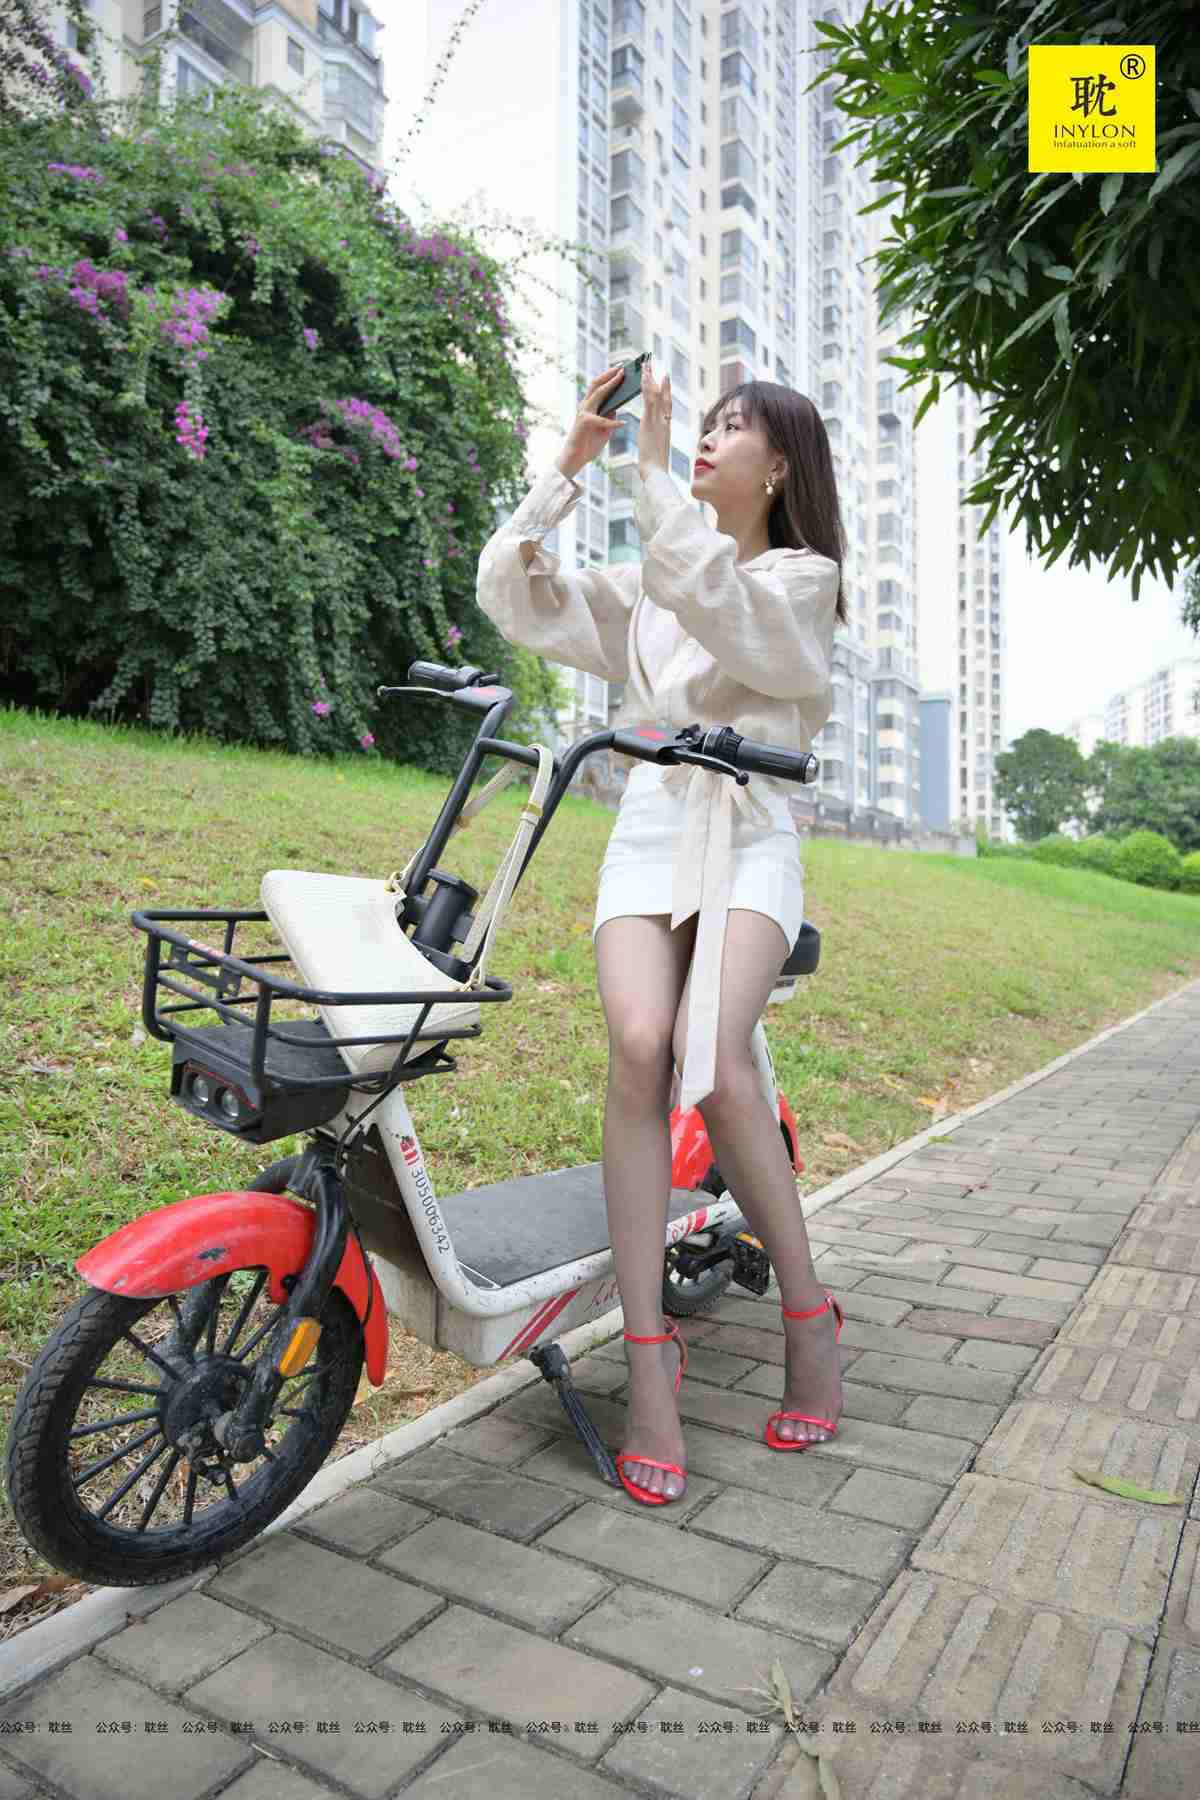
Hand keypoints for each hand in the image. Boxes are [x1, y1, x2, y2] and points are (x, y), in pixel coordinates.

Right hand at [557, 363, 624, 478]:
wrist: (575, 458)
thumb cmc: (588, 444)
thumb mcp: (603, 429)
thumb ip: (609, 418)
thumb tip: (616, 409)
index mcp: (589, 406)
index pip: (599, 386)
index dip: (609, 376)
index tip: (621, 368)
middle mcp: (585, 405)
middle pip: (597, 383)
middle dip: (610, 374)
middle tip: (622, 366)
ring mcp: (583, 412)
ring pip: (598, 393)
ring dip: (611, 384)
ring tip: (622, 377)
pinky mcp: (584, 422)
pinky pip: (602, 420)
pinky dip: (613, 422)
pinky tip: (623, 424)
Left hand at [637, 359, 670, 477]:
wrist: (656, 474)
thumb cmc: (654, 468)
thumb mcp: (655, 452)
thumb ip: (655, 444)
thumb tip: (654, 443)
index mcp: (665, 429)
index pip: (666, 406)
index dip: (666, 392)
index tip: (665, 380)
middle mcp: (665, 422)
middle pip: (664, 397)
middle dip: (661, 381)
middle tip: (657, 367)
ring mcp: (659, 420)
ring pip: (656, 395)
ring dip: (651, 378)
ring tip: (646, 365)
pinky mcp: (651, 421)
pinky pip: (649, 399)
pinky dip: (647, 386)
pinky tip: (644, 376)